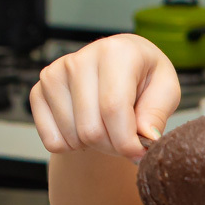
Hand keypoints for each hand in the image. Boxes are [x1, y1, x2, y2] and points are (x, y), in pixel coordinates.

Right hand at [30, 34, 180, 161]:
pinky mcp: (38, 91)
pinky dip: (71, 147)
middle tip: (126, 140)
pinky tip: (86, 128)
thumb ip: (157, 114)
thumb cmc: (144, 78)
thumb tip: (147, 137)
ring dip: (94, 146)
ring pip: (72, 138)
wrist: (118, 67)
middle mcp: (80, 59)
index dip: (128, 142)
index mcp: (116, 52)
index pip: (113, 108)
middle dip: (114, 147)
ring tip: (108, 129)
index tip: (140, 153)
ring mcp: (54, 74)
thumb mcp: (166, 90)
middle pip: (91, 129)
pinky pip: (52, 141)